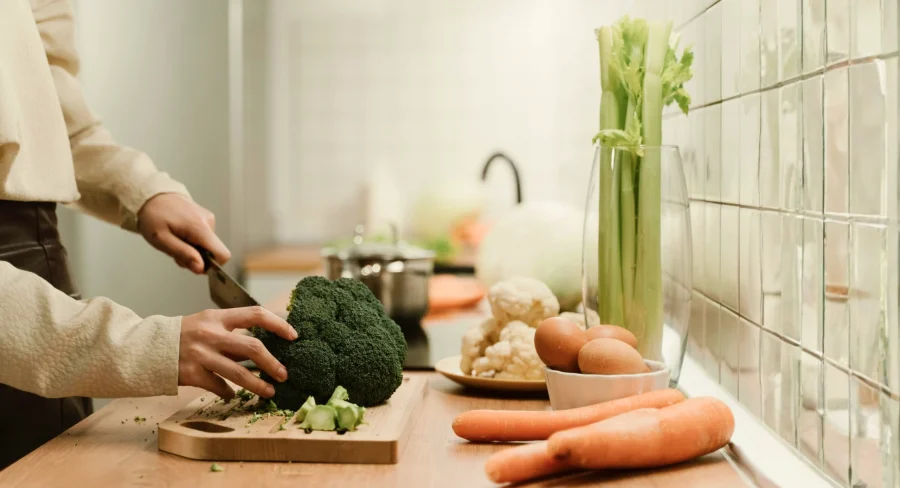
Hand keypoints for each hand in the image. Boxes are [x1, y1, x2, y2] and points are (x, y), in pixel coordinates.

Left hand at [137, 193, 230, 273]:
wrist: (151, 196)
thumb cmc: (153, 217)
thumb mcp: (162, 240)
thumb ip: (183, 254)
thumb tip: (201, 268)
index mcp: (200, 228)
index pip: (222, 254)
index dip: (212, 265)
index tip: (194, 264)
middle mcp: (209, 222)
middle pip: (213, 251)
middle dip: (196, 257)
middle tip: (175, 250)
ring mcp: (208, 218)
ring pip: (208, 245)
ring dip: (192, 249)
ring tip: (175, 240)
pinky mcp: (205, 217)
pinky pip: (204, 237)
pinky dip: (192, 240)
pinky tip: (179, 234)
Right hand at [179, 306, 298, 400]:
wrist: (146, 348)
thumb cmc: (182, 336)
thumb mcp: (206, 324)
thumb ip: (231, 333)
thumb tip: (262, 347)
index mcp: (217, 317)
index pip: (255, 314)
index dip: (278, 324)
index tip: (293, 336)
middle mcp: (211, 334)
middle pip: (253, 348)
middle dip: (273, 363)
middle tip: (284, 374)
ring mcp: (201, 354)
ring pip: (239, 372)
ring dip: (258, 384)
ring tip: (270, 392)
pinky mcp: (192, 374)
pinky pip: (219, 386)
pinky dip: (228, 393)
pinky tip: (233, 396)